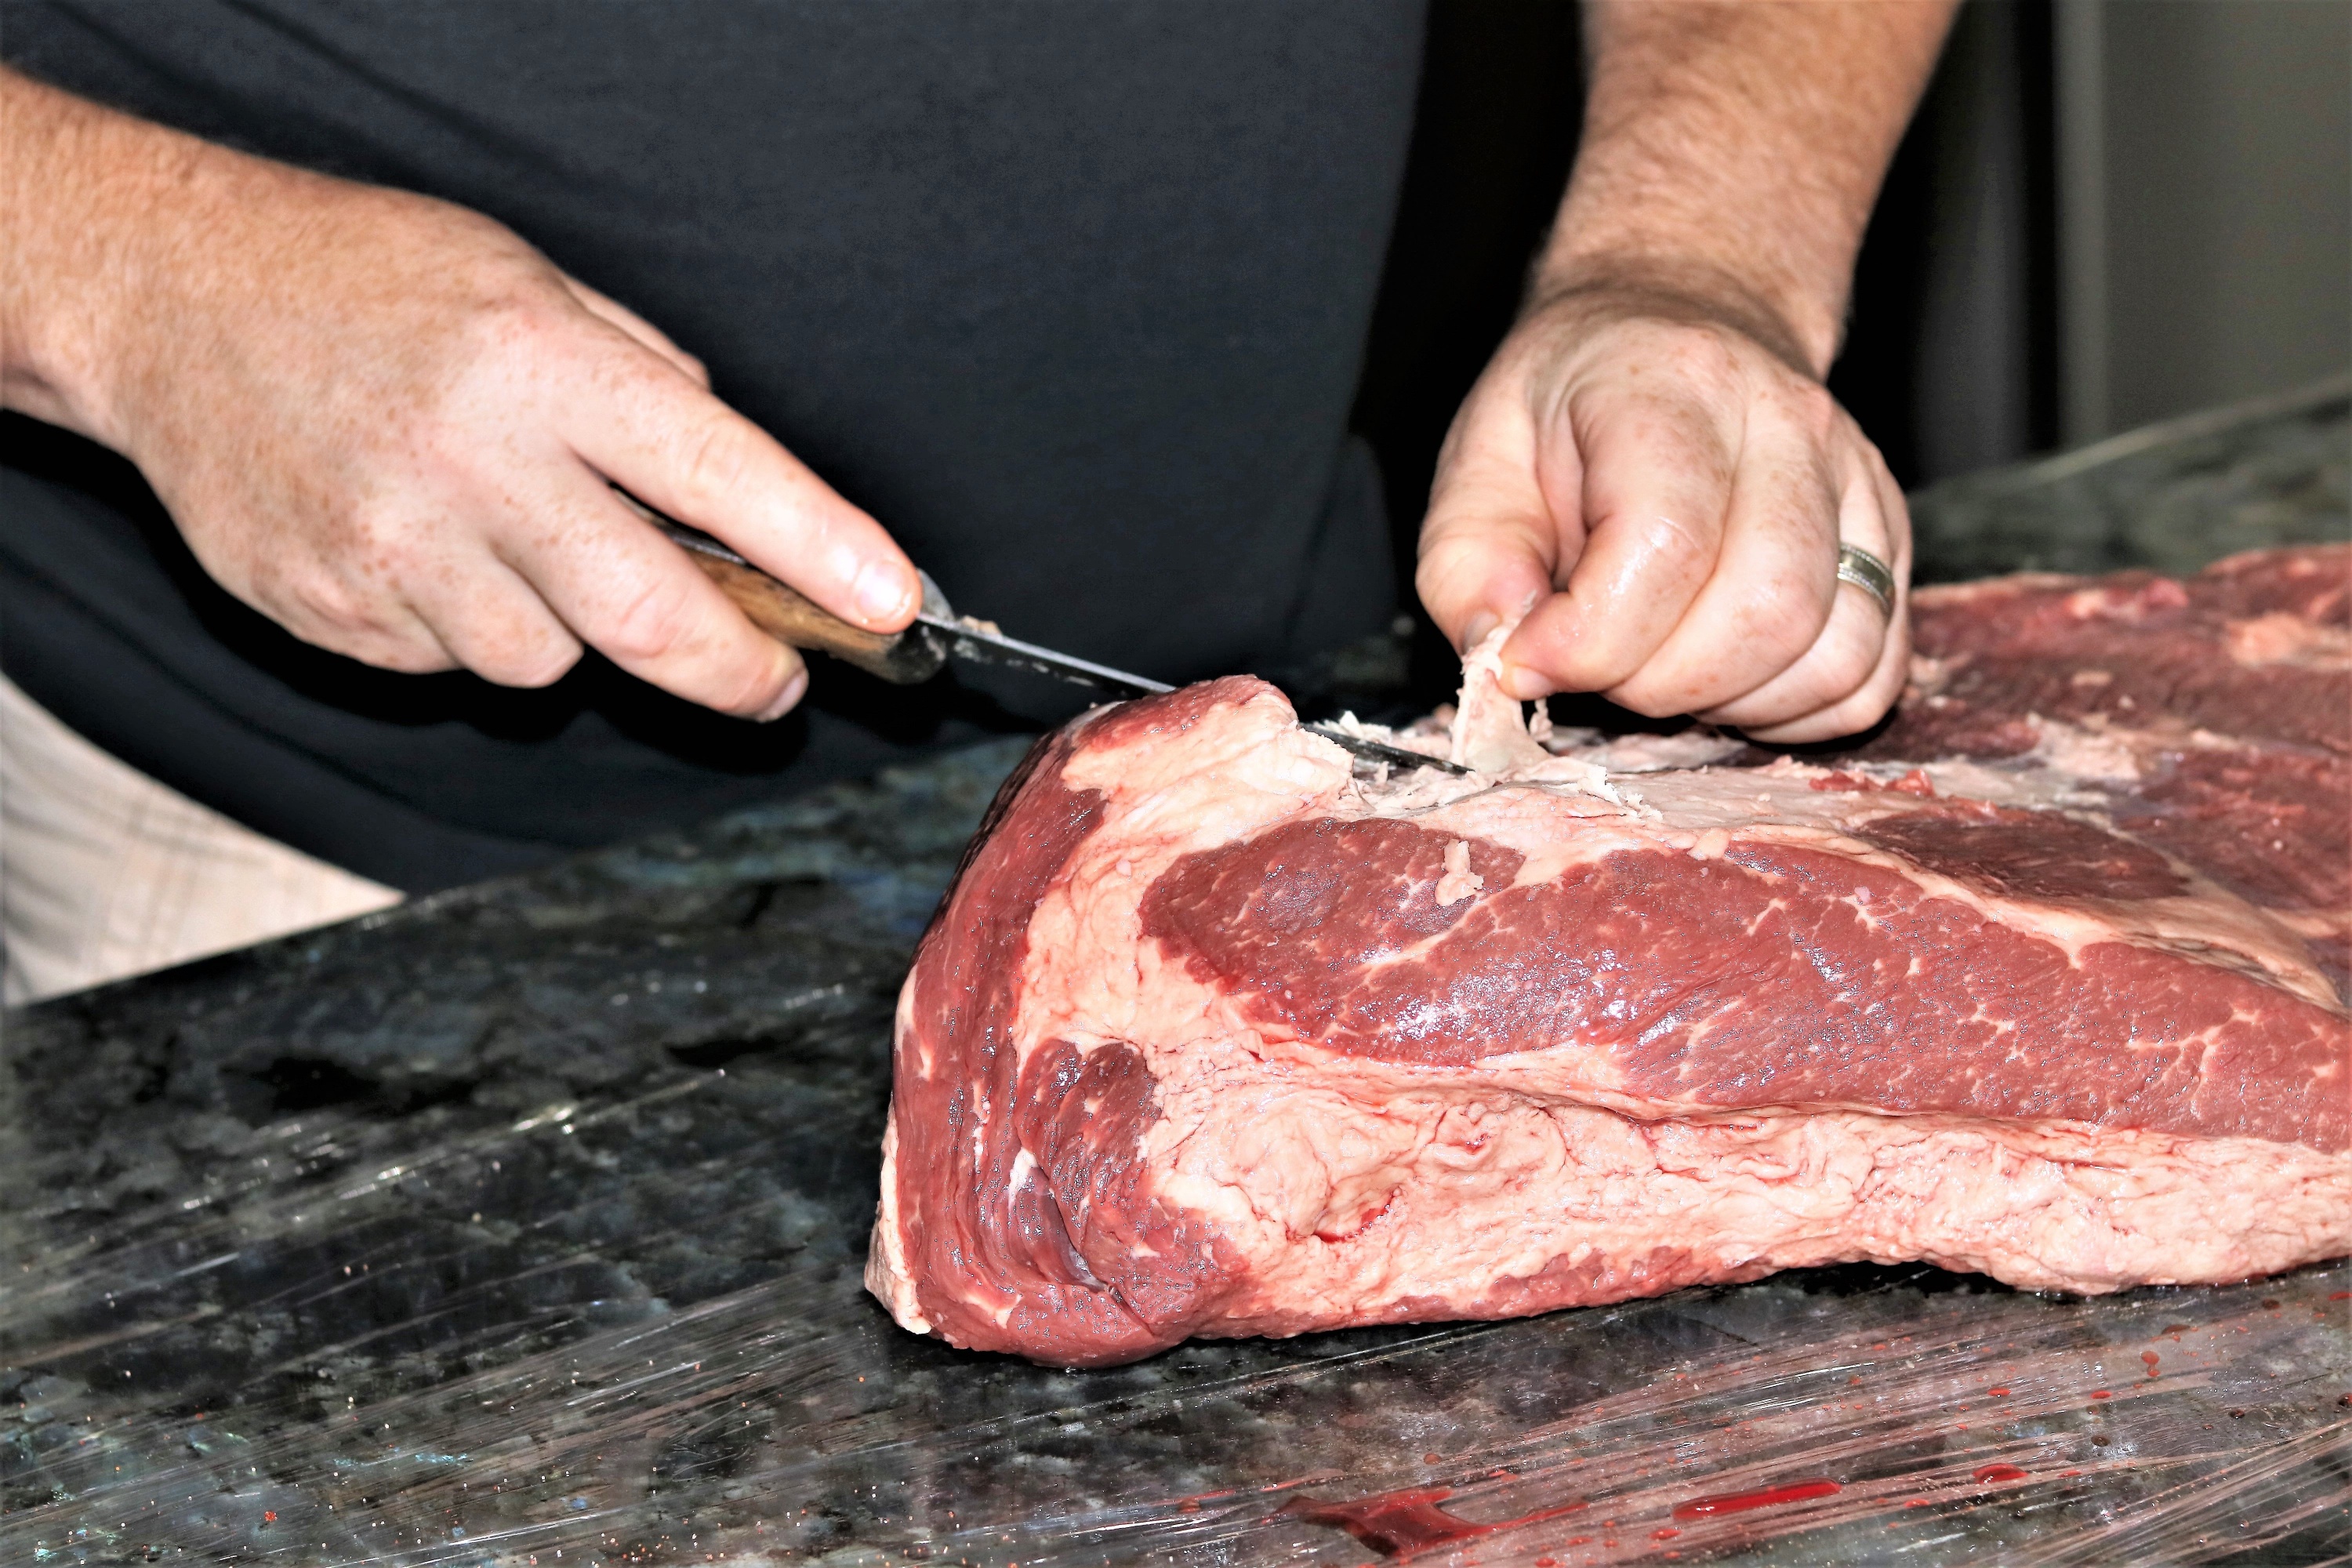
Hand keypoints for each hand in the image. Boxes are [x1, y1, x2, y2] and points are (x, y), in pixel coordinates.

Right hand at [4, 74, 914, 719]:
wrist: (170, 300)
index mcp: (543, 363)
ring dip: (574, 633)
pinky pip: (453, 666)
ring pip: (549, 665)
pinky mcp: (333, 610)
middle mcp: (473, 462)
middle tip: (776, 676)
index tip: (891, 603)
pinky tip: (433, 553)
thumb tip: (749, 498)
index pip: (721, 476)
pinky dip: (470, 631)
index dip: (822, 552)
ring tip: (523, 547)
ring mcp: (392, 547)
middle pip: (652, 622)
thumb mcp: (534, 285)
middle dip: (742, 670)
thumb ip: (649, 388)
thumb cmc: (372, 284)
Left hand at [1415, 285, 1910, 743]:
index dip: (1591, 641)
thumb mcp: (1478, 467)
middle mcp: (1787, 424)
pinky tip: (1733, 682)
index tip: (1532, 661)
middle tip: (1600, 667)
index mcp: (1670, 389)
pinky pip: (1875, 669)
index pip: (1666, 546)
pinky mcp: (1889, 537)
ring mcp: (1856, 479)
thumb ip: (1469, 571)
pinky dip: (1801, 710)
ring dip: (1736, 705)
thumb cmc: (1571, 410)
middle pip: (1767, 612)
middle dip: (1662, 684)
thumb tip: (1510, 660)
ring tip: (1663, 671)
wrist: (1675, 327)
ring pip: (1835, 651)